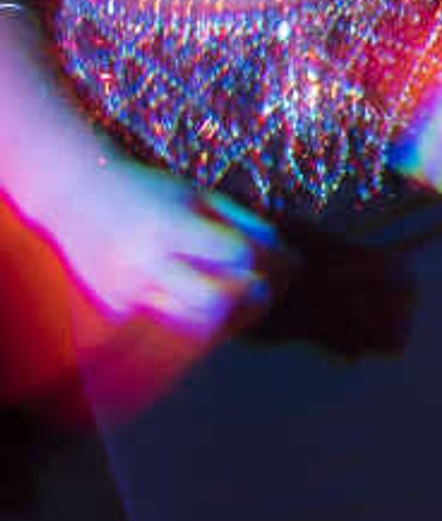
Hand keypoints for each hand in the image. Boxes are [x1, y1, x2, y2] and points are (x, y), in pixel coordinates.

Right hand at [33, 153, 283, 337]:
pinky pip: (167, 328)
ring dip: (232, 317)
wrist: (75, 197)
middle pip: (215, 301)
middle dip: (253, 297)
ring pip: (192, 326)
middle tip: (270, 285)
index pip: (236, 254)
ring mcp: (125, 292)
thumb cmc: (148, 191)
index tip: (287, 256)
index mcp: (170, 227)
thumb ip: (243, 223)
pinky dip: (199, 323)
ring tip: (248, 297)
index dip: (270, 258)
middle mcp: (144, 264)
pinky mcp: (114, 311)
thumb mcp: (198, 194)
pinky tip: (214, 306)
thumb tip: (287, 257)